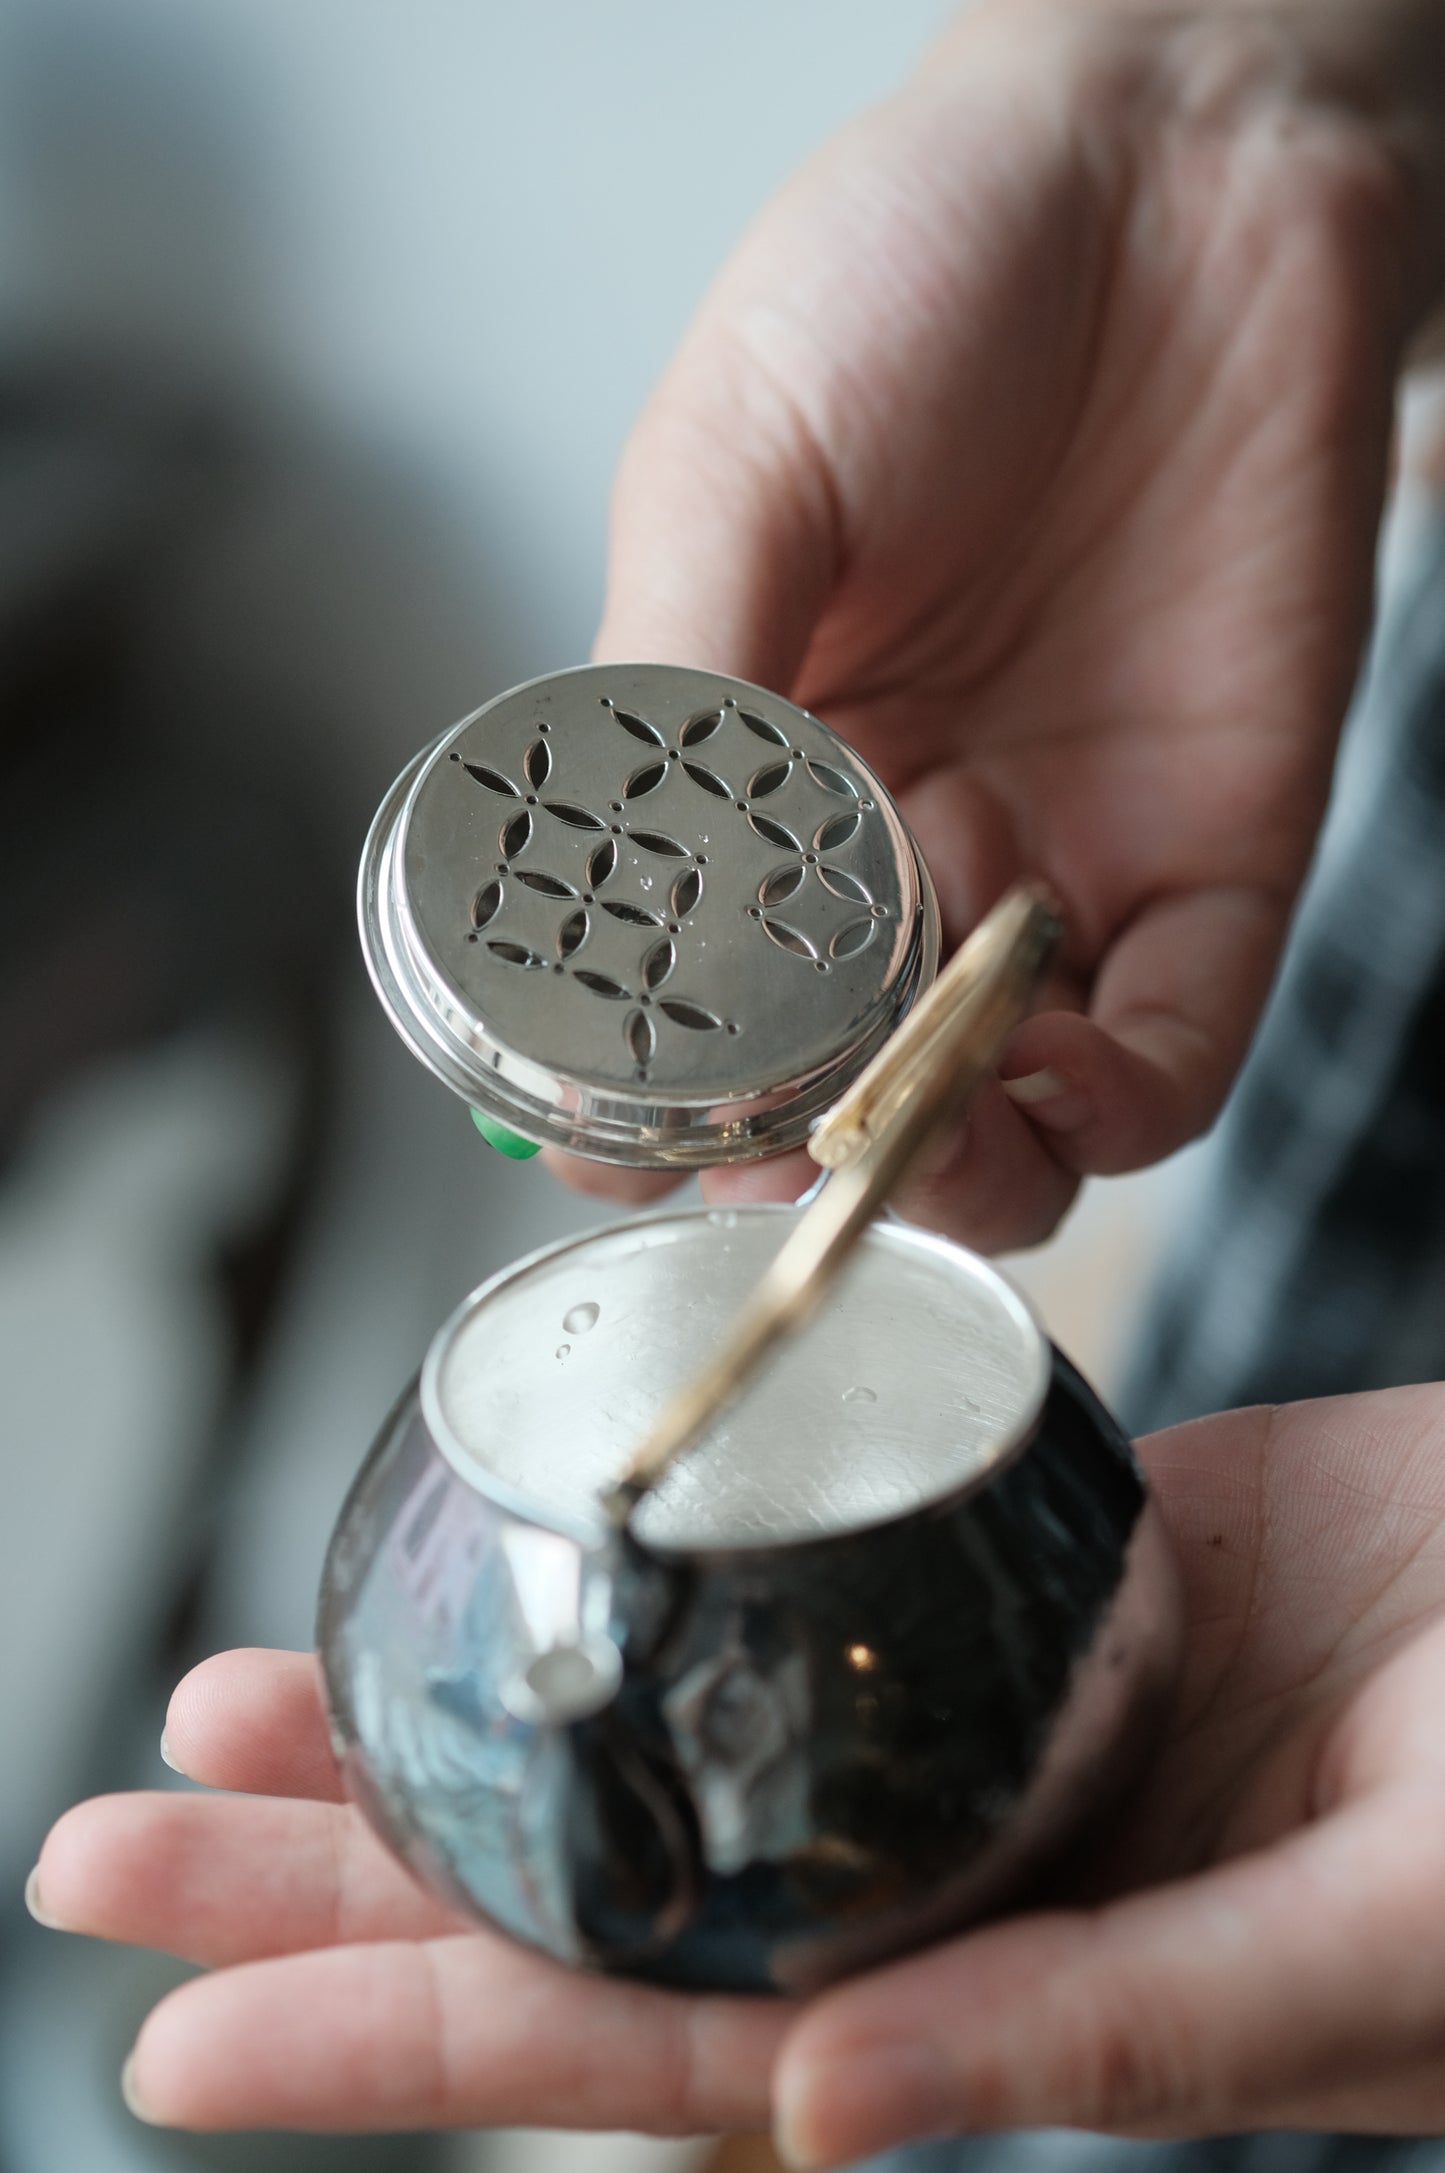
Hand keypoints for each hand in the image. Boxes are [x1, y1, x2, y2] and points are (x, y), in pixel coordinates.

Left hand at [31, 1380, 1444, 2151]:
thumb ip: (1117, 2028)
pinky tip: (532, 1527)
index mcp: (1011, 2007)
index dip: (412, 2045)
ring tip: (238, 1689)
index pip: (650, 2041)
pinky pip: (790, 1560)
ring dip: (455, 1711)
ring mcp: (973, 1709)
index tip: (183, 2037)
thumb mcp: (1369, 1946)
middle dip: (347, 1875)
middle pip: (600, 1887)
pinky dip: (645, 1547)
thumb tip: (816, 2115)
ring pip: (662, 1727)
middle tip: (111, 1835)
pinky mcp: (1026, 1554)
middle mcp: (950, 1869)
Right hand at [554, 0, 1444, 1248]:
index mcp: (761, 759)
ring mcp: (1061, 850)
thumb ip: (680, 681)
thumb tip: (610, 897)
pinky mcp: (1217, 845)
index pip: (694, 989)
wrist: (1181, 158)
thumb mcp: (736, 463)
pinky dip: (1122, 1099)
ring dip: (958, 1165)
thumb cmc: (920, 266)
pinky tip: (1060, 1091)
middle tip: (770, 1164)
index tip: (617, 1149)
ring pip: (1006, 1096)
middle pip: (844, 1075)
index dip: (652, 1098)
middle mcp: (905, 831)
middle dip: (803, 1154)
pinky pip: (1179, 1035)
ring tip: (912, 1157)